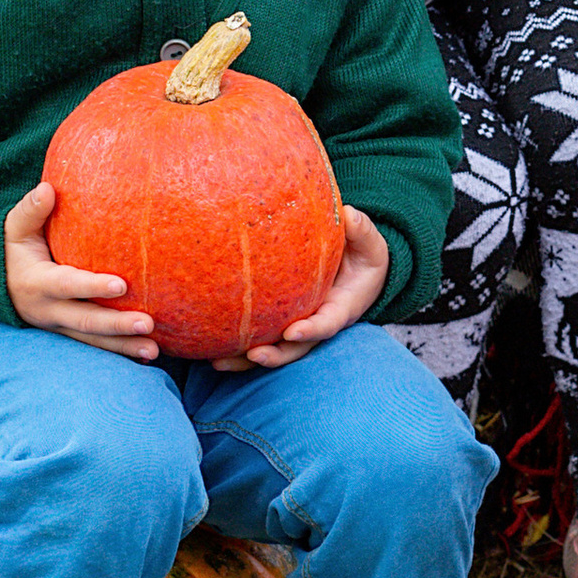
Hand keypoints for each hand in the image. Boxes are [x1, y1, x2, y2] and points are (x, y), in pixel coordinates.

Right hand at [3, 182, 157, 356]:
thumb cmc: (11, 249)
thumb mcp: (14, 228)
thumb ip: (31, 210)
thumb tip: (48, 189)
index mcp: (37, 282)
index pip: (68, 285)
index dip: (93, 285)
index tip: (122, 284)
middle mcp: (48, 310)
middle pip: (86, 321)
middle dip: (117, 325)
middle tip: (148, 324)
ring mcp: (58, 326)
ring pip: (92, 339)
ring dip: (123, 346)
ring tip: (154, 349)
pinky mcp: (67, 333)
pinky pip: (94, 346)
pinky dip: (119, 352)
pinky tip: (146, 356)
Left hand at [218, 204, 391, 369]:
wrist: (356, 268)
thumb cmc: (364, 255)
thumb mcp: (369, 242)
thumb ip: (361, 230)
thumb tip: (348, 215)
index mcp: (341, 308)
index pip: (327, 324)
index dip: (311, 330)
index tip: (292, 332)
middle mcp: (317, 323)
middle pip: (295, 348)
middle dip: (275, 355)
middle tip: (252, 355)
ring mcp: (297, 325)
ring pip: (272, 349)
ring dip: (245, 361)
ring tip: (217, 362)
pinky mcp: (280, 320)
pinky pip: (259, 336)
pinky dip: (235, 345)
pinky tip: (208, 346)